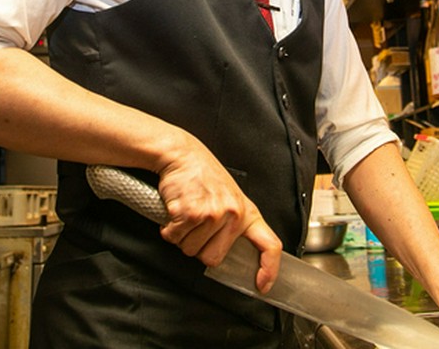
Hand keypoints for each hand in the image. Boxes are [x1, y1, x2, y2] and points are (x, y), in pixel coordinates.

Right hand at [155, 140, 282, 292]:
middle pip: (213, 259)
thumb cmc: (204, 176)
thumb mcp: (230, 197)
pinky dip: (169, 229)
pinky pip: (175, 238)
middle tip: (196, 227)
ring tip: (186, 213)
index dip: (268, 269)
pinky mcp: (191, 213)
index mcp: (247, 212)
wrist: (182, 153)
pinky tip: (175, 210)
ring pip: (190, 250)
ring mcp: (212, 214)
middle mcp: (233, 214)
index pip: (269, 245)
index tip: (262, 285)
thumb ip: (233, 224)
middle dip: (199, 248)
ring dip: (182, 237)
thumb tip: (228, 254)